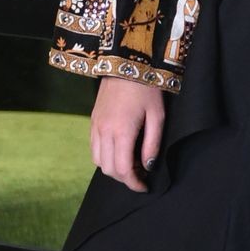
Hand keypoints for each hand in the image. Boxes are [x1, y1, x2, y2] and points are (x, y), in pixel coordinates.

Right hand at [91, 76, 164, 190]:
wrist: (125, 64)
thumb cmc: (146, 89)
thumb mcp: (157, 116)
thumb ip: (152, 143)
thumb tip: (148, 166)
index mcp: (121, 131)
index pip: (122, 169)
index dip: (133, 183)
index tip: (144, 186)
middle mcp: (104, 131)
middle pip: (108, 169)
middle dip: (124, 178)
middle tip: (141, 175)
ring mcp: (95, 126)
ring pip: (98, 161)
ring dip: (113, 168)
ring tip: (130, 163)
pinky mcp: (92, 121)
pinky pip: (93, 148)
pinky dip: (104, 157)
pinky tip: (119, 151)